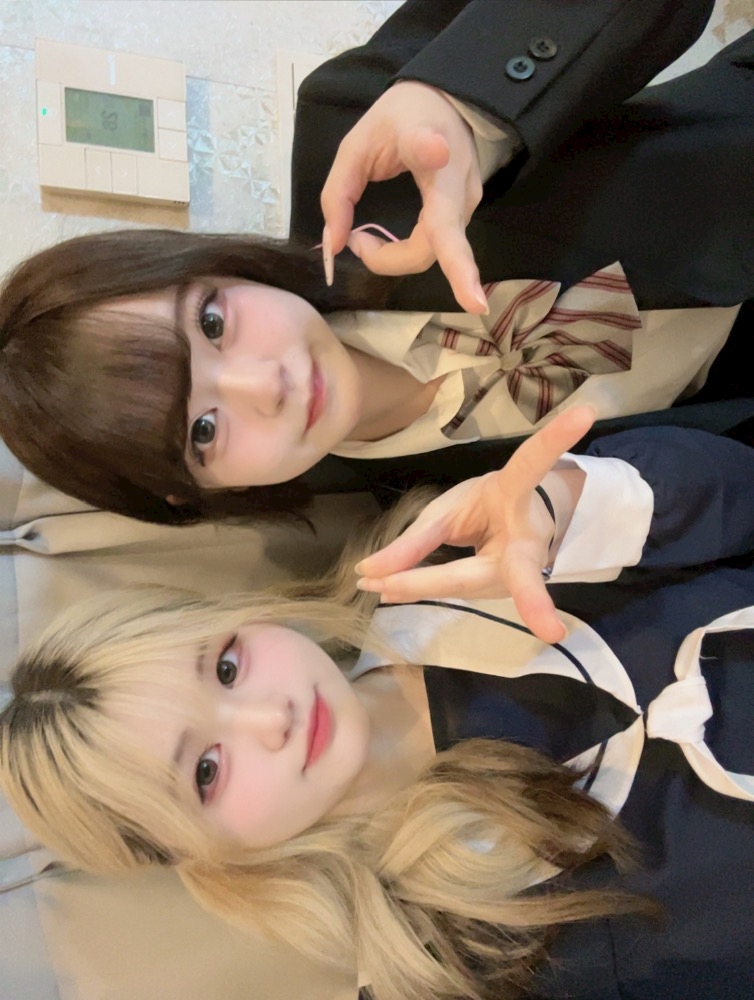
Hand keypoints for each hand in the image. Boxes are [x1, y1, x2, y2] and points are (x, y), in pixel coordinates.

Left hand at [320, 81, 487, 313]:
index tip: (435, 150)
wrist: (448, 103)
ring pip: (435, 252)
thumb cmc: (402, 119)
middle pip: (435, 238)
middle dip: (394, 259)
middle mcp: (456, 178)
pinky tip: (381, 249)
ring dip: (393, 258)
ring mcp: (468, 203)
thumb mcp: (358, 144)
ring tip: (362, 242)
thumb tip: (335, 246)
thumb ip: (339, 193)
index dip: (431, 150)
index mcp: (427, 144)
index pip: (431, 150)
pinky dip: (402, 255)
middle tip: (357, 246)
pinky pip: (435, 248)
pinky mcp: (465, 216)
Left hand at [355, 406, 596, 642]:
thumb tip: (369, 572)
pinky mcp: (504, 591)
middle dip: (534, 600)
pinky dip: (415, 588)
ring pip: (468, 584)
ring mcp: (521, 572)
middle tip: (550, 630)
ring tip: (374, 584)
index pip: (533, 465)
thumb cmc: (486, 509)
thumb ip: (416, 541)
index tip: (586, 411)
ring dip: (419, 583)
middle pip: (522, 573)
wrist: (515, 531)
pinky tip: (385, 590)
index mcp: (519, 496)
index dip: (554, 441)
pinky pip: (456, 592)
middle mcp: (528, 542)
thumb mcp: (451, 510)